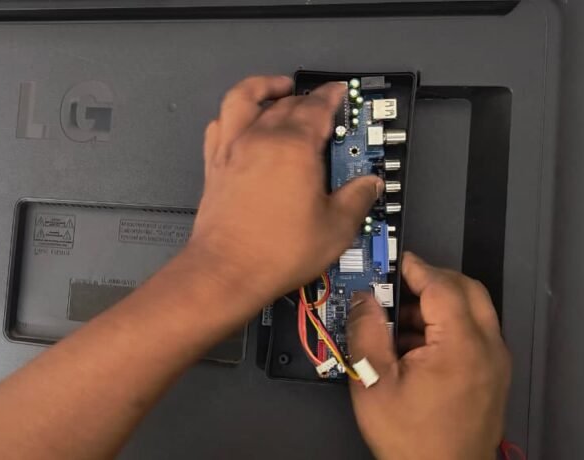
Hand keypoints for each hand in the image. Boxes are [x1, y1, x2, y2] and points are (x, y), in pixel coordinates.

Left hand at [188, 75, 382, 315]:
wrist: (227, 270)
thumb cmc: (276, 251)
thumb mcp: (335, 228)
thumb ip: (356, 199)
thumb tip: (369, 185)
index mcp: (295, 147)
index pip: (318, 107)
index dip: (332, 96)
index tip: (339, 94)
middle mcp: (261, 139)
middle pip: (286, 102)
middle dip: (307, 98)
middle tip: (321, 106)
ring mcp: (232, 149)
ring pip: (244, 99)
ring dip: (262, 88)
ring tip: (278, 89)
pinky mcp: (214, 166)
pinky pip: (219, 125)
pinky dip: (232, 115)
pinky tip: (241, 121)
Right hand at [346, 252, 510, 459]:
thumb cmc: (413, 441)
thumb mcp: (374, 382)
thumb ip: (367, 332)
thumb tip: (364, 300)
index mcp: (460, 345)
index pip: (441, 285)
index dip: (415, 268)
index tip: (393, 262)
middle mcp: (487, 348)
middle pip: (466, 289)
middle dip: (432, 280)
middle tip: (398, 285)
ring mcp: (496, 363)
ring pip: (474, 310)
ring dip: (441, 305)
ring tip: (401, 323)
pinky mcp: (495, 377)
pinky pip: (477, 334)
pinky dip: (451, 327)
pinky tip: (418, 348)